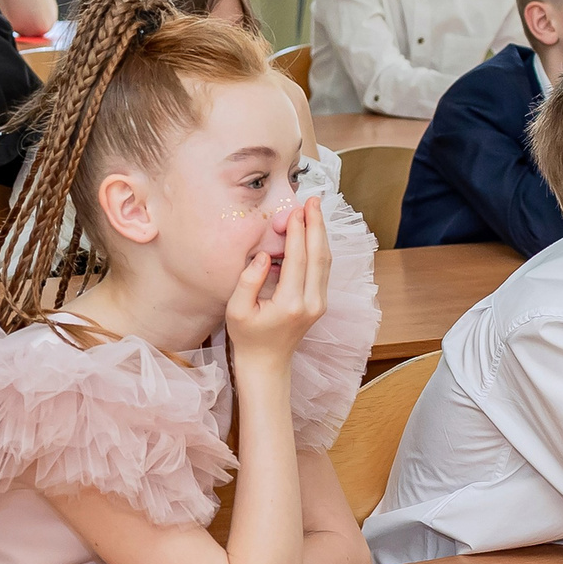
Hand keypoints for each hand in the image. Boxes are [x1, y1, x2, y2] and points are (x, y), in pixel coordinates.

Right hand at [224, 194, 329, 367]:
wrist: (267, 363)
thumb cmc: (248, 337)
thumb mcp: (236, 311)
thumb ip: (249, 281)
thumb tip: (264, 255)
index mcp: (289, 304)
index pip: (297, 260)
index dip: (297, 232)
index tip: (295, 211)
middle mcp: (311, 303)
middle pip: (319, 256)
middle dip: (316, 225)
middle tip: (313, 200)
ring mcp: (319, 303)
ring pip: (326, 261)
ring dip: (321, 233)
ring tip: (315, 210)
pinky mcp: (320, 302)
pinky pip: (323, 269)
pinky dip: (319, 247)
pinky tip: (313, 232)